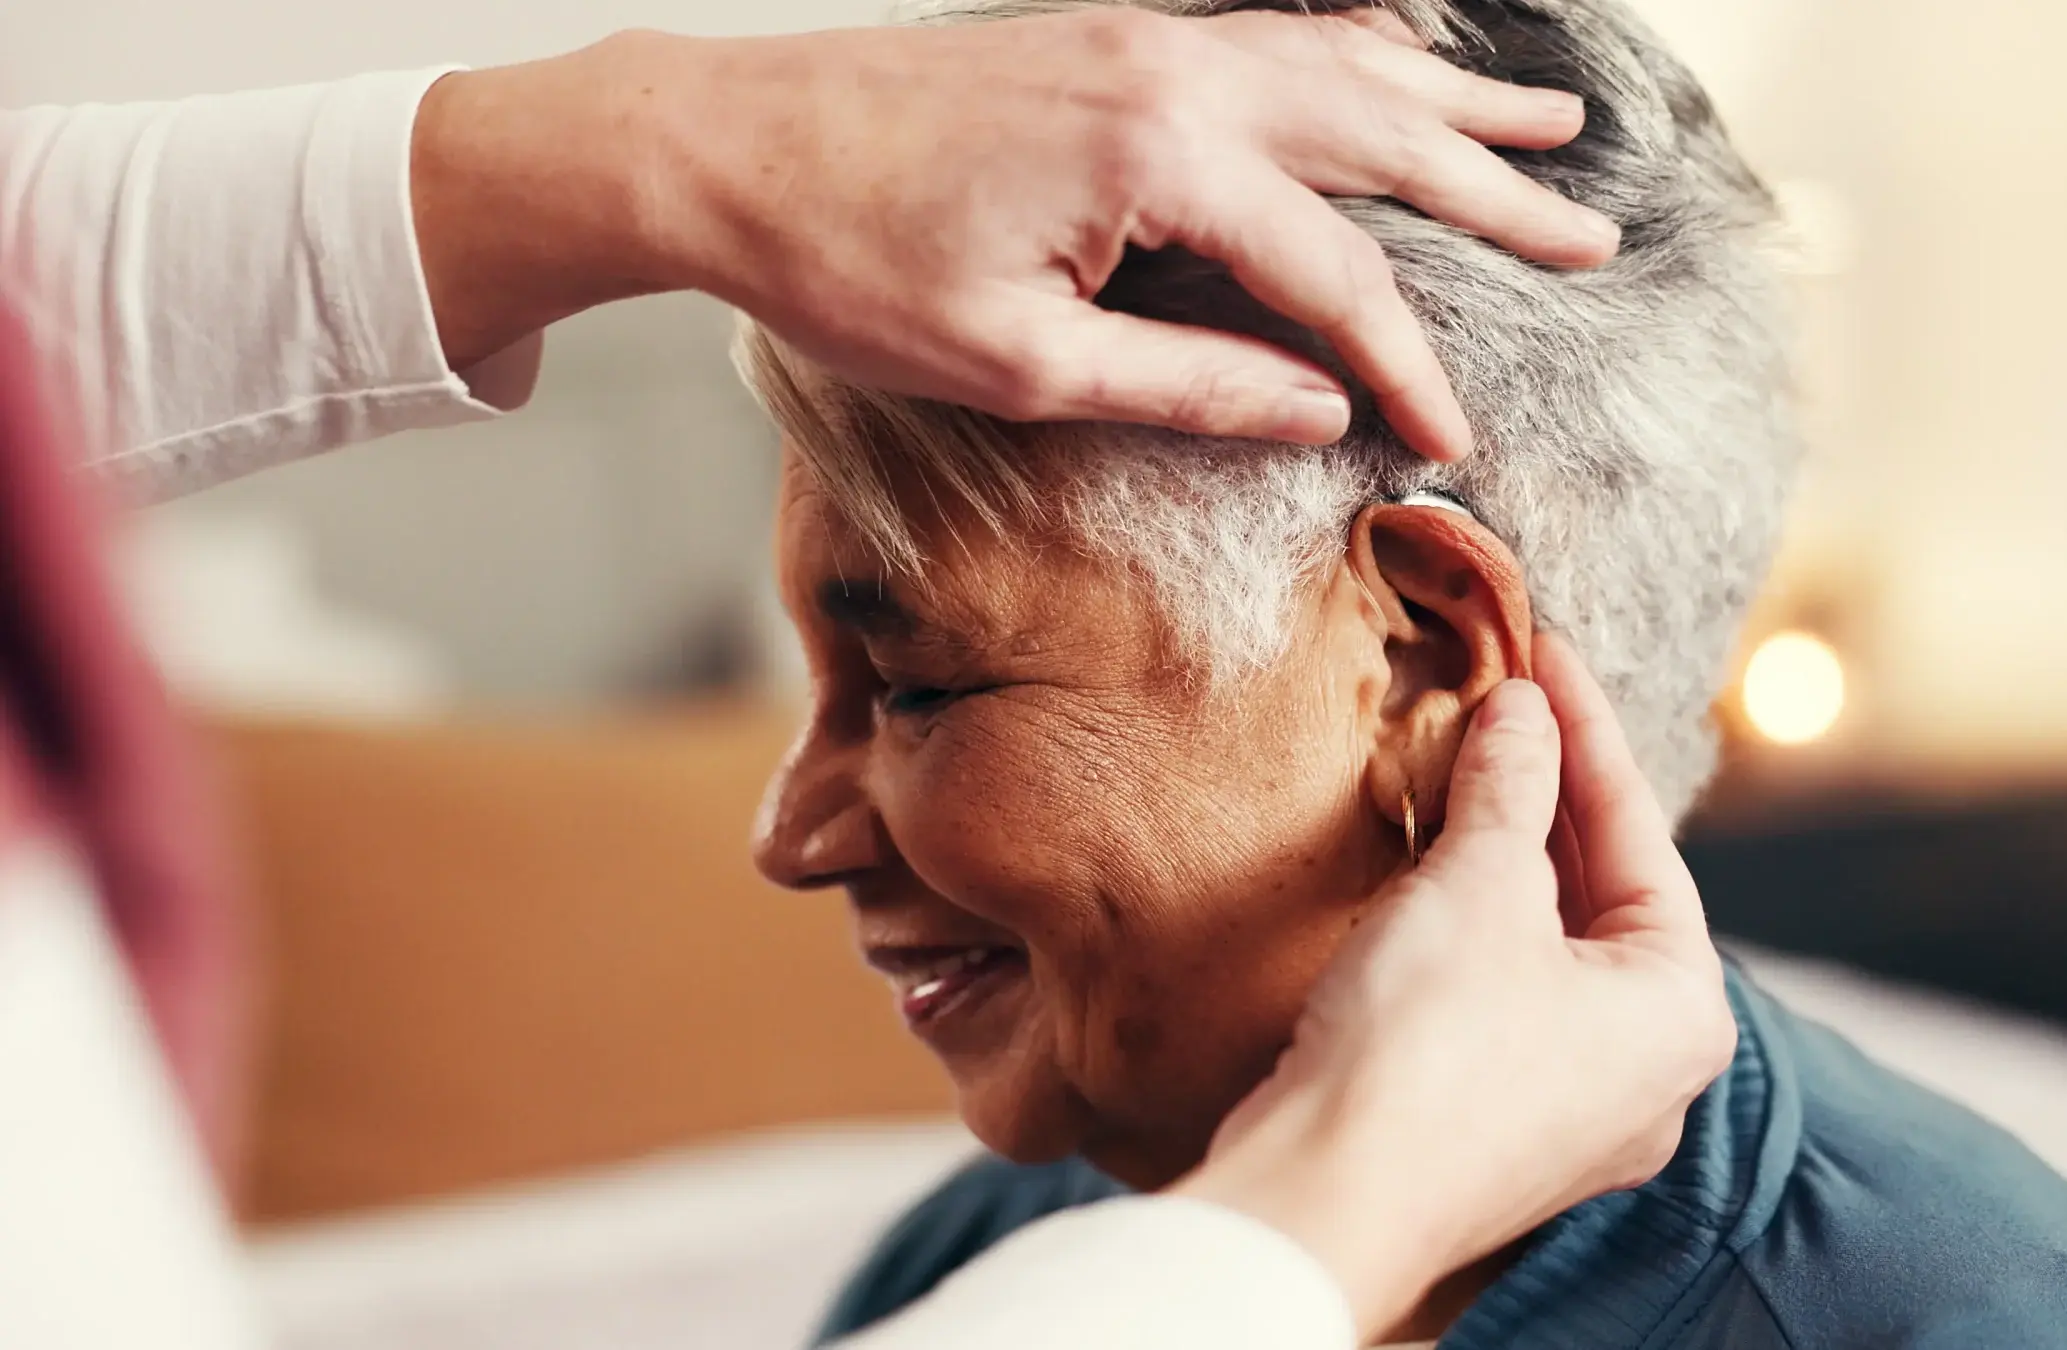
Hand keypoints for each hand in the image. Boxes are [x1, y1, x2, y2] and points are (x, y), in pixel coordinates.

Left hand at [410, 11, 1618, 460]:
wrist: (724, 145)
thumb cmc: (851, 265)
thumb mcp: (1020, 364)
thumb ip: (1186, 383)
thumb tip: (1315, 412)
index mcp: (1163, 160)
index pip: (1336, 275)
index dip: (1408, 362)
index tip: (1452, 434)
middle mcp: (1177, 74)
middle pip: (1380, 139)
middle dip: (1494, 193)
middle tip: (1592, 235)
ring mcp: (1147, 39)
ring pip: (1341, 64)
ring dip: (1447, 100)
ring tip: (1546, 121)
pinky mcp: (1109, 36)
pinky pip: (1273, 31)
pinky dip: (1354, 47)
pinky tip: (1392, 54)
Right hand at [1176, 633, 1735, 1339]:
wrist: (1327, 1193)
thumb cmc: (1427, 1047)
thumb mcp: (1479, 885)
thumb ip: (1512, 786)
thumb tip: (1521, 709)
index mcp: (1682, 1010)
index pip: (1642, 835)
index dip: (1587, 730)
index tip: (1546, 651)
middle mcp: (1649, 1069)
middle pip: (1603, 893)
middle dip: (1548, 793)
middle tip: (1504, 696)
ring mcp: (1574, 1105)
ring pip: (1550, 946)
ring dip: (1505, 855)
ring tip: (1464, 762)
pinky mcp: (1496, 1123)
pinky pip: (1505, 994)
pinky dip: (1476, 921)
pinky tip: (1432, 868)